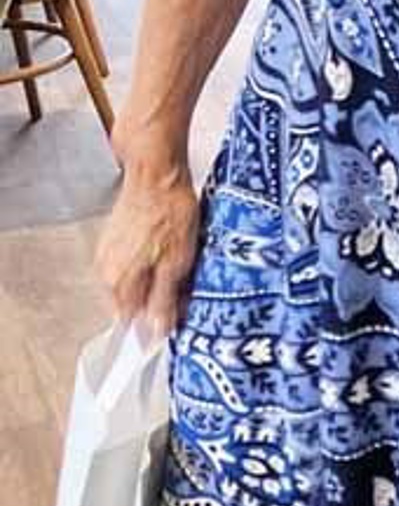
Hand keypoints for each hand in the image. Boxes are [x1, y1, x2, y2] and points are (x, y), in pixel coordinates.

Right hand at [96, 157, 202, 340]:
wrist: (156, 172)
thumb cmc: (168, 213)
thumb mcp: (175, 263)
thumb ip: (163, 300)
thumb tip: (156, 332)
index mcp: (118, 283)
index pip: (133, 322)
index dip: (158, 320)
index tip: (179, 312)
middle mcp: (105, 271)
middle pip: (133, 301)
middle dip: (158, 298)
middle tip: (185, 282)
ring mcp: (108, 253)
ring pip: (134, 280)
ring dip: (155, 277)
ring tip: (178, 258)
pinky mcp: (115, 237)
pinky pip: (133, 261)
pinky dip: (150, 260)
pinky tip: (167, 246)